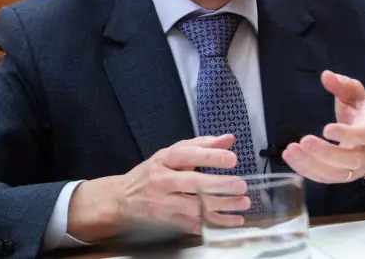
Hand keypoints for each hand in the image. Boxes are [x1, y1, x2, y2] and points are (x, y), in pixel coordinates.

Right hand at [67, 135, 250, 241]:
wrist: (122, 199)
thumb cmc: (150, 174)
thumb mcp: (170, 154)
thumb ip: (201, 146)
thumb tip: (227, 139)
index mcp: (163, 160)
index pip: (187, 155)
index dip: (209, 156)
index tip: (231, 158)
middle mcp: (162, 181)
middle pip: (191, 183)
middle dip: (218, 184)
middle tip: (240, 184)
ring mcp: (163, 203)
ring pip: (195, 206)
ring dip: (221, 206)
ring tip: (242, 203)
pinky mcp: (167, 221)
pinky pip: (194, 224)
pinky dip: (215, 223)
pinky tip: (232, 221)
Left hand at [282, 71, 364, 183]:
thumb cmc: (361, 116)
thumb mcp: (356, 96)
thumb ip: (343, 85)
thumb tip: (326, 75)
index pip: (362, 136)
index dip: (346, 134)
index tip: (326, 129)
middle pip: (349, 160)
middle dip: (326, 153)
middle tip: (305, 141)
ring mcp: (353, 169)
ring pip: (335, 173)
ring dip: (311, 164)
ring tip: (291, 151)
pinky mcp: (340, 177)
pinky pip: (324, 179)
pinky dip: (306, 171)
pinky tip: (290, 158)